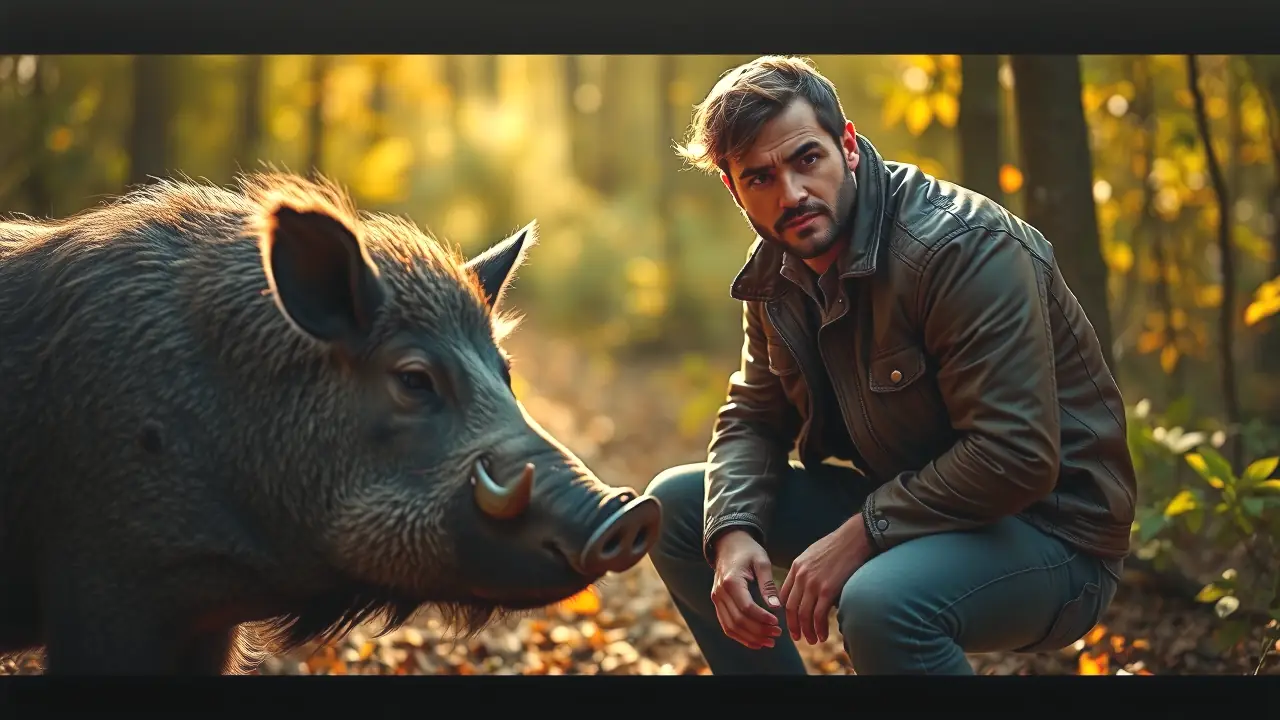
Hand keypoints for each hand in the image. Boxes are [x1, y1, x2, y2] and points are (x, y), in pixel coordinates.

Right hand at [710, 530, 782, 649]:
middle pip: (738, 620)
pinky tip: (756, 642)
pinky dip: (740, 636)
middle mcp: (720, 592)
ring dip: (750, 638)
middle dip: (759, 631)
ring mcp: (716, 599)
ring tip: (769, 642)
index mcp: (732, 581)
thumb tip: (776, 607)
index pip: (746, 607)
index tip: (777, 623)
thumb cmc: (748, 551)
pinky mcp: (717, 603)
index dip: (762, 618)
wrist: (728, 544)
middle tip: (778, 634)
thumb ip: (768, 585)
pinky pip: (726, 625)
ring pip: (731, 627)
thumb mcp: (762, 562)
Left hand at [780, 514, 872, 644]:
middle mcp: (801, 576)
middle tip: (798, 637)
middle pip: (791, 608)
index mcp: (796, 567)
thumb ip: (807, 571)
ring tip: (812, 640)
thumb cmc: (838, 546)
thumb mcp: (813, 554)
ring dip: (807, 631)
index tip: (792, 622)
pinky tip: (823, 635)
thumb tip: (809, 588)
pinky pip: (818, 615)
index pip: (784, 596)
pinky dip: (819, 628)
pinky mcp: (827, 589)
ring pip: (804, 615)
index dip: (786, 612)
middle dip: (793, 626)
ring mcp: (813, 583)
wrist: (854, 538)